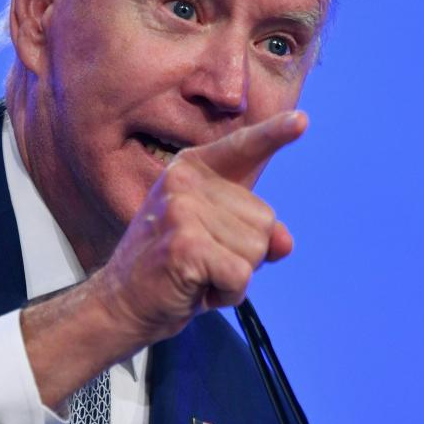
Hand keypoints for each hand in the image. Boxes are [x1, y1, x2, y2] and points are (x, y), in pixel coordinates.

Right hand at [95, 110, 304, 343]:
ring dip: (235, 276)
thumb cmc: (172, 268)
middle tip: (203, 261)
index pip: (241, 148)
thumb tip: (284, 241)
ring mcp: (182, 210)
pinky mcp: (185, 244)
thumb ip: (255, 232)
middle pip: (264, 219)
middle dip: (244, 253)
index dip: (274, 134)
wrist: (121, 303)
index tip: (302, 120)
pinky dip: (228, 294)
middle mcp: (185, 182)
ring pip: (256, 249)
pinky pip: (241, 275)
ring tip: (197, 274)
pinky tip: (198, 290)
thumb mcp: (218, 240)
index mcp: (192, 170)